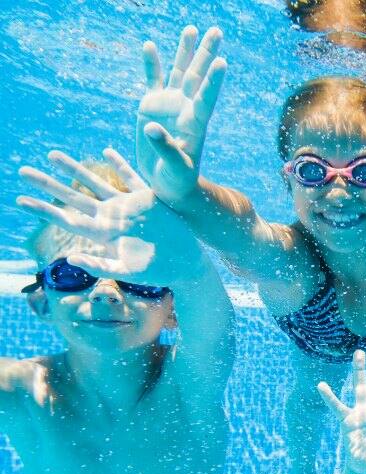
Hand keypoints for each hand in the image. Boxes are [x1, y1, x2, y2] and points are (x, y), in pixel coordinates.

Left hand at [16, 148, 198, 286]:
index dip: (43, 210)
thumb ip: (100, 266)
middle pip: (73, 197)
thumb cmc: (158, 272)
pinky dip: (119, 164)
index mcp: (103, 233)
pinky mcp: (147, 199)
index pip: (66, 218)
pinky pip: (131, 177)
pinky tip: (106, 151)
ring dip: (74, 169)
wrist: (186, 263)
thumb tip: (71, 259)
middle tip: (22, 172)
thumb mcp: (127, 272)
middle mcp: (111, 217)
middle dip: (48, 185)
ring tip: (51, 156)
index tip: (20, 200)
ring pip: (95, 183)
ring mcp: (128, 207)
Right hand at [136, 26, 226, 204]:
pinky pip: (153, 81)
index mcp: (195, 123)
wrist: (168, 184)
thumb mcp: (175, 168)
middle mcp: (186, 108)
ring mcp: (170, 105)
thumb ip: (165, 148)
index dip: (213, 81)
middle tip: (217, 31)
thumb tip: (151, 127)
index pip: (206, 98)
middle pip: (198, 76)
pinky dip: (151, 64)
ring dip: (185, 51)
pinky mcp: (152, 107)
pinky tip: (149, 45)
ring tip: (192, 28)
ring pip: (180, 72)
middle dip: (206, 53)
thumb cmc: (178, 181)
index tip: (222, 63)